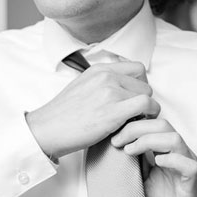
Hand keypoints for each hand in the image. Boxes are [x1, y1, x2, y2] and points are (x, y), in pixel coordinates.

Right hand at [26, 62, 160, 158]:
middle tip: (137, 113)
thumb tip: (120, 87)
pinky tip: (139, 126)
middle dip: (144, 98)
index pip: (136, 68)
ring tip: (137, 121)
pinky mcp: (114, 111)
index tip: (136, 97)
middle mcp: (106, 76)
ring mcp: (110, 92)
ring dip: (148, 109)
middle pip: (144, 82)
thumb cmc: (63, 114)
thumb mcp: (82, 86)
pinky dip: (149, 115)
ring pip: (147, 94)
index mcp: (99, 69)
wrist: (47, 129)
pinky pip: (146, 105)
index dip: (141, 84)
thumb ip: (101, 82)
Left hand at [112, 119, 196, 196]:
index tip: (114, 136)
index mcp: (166, 150)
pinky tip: (157, 162)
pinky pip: (189, 164)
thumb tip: (117, 142)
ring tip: (131, 151)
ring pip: (175, 139)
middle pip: (163, 125)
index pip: (153, 124)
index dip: (133, 125)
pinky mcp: (193, 182)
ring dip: (150, 141)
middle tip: (119, 140)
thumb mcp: (140, 176)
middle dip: (137, 129)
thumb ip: (135, 159)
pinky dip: (173, 160)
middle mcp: (178, 154)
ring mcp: (187, 166)